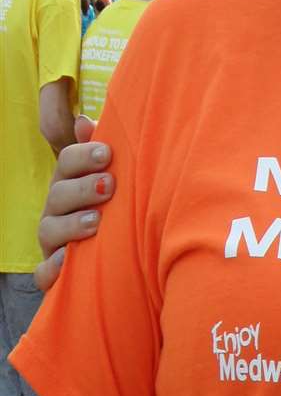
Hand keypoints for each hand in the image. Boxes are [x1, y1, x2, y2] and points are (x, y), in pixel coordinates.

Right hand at [34, 119, 111, 291]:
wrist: (122, 265)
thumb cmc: (118, 213)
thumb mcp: (116, 182)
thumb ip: (102, 153)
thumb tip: (84, 122)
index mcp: (71, 184)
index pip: (67, 162)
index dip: (83, 155)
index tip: (107, 153)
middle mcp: (58, 211)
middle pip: (58, 193)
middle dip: (82, 188)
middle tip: (109, 185)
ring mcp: (53, 243)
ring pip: (49, 230)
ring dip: (71, 224)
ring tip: (96, 222)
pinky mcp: (53, 274)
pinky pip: (44, 273)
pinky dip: (52, 269)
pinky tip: (68, 261)